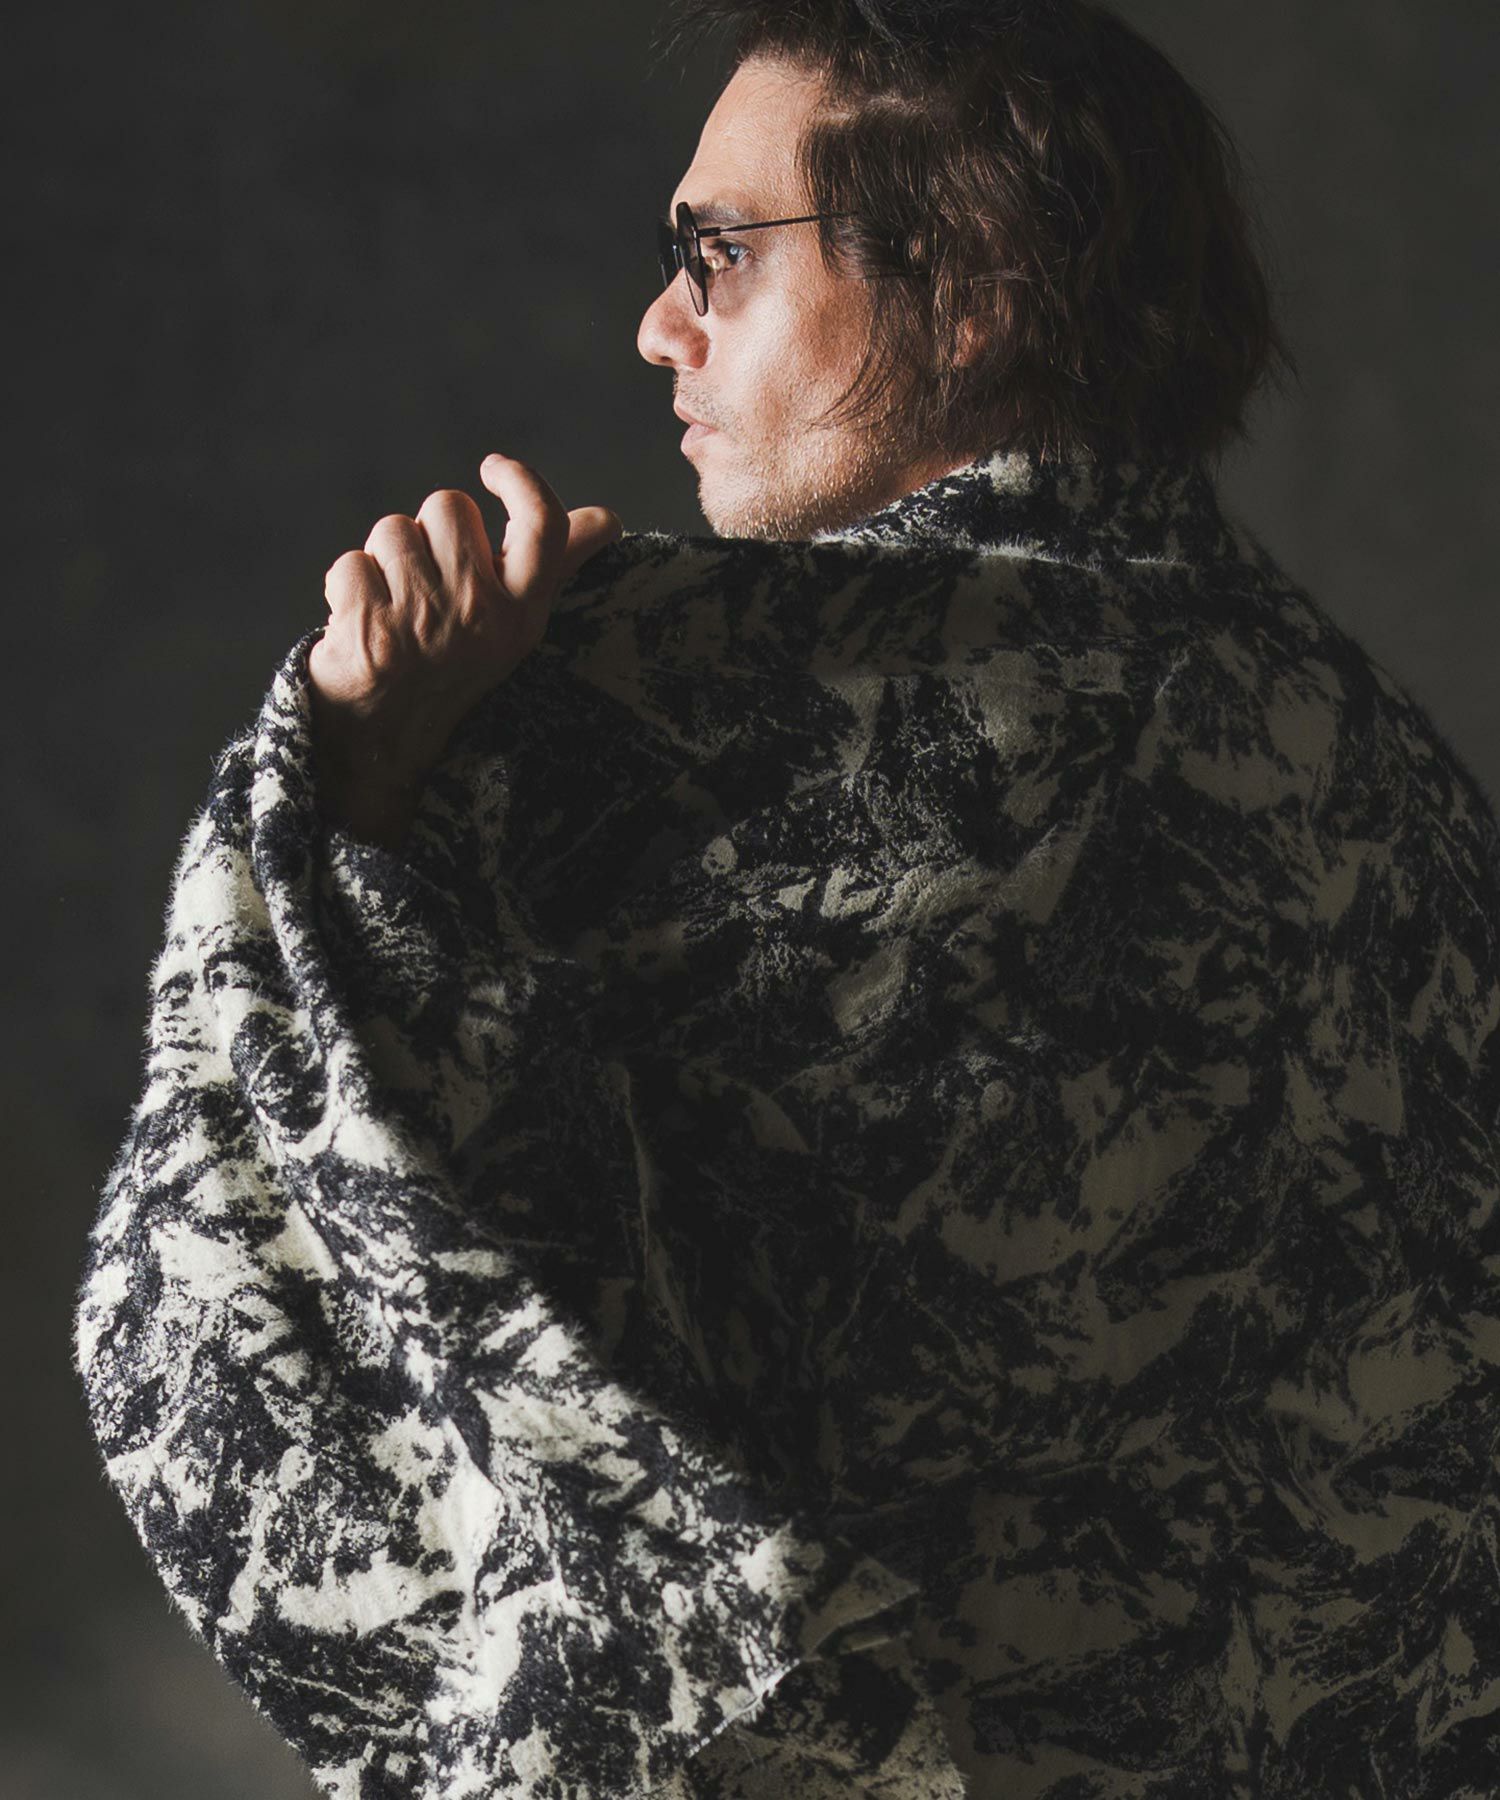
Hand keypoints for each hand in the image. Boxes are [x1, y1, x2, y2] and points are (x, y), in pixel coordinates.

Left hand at [307, 454, 621, 846]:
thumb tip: (607, 520)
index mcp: (523, 612)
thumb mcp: (514, 622)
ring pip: (393, 529)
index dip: (520, 483)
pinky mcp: (369, 628)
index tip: (492, 470)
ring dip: (383, 561)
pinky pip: (351, 564)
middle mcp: (481, 615)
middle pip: (448, 505)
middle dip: (427, 534)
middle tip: (425, 589)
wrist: (387, 738)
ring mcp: (424, 621)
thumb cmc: (452, 663)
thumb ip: (556, 563)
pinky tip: (359, 624)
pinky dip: (346, 588)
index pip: (544, 525)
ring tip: (392, 609)